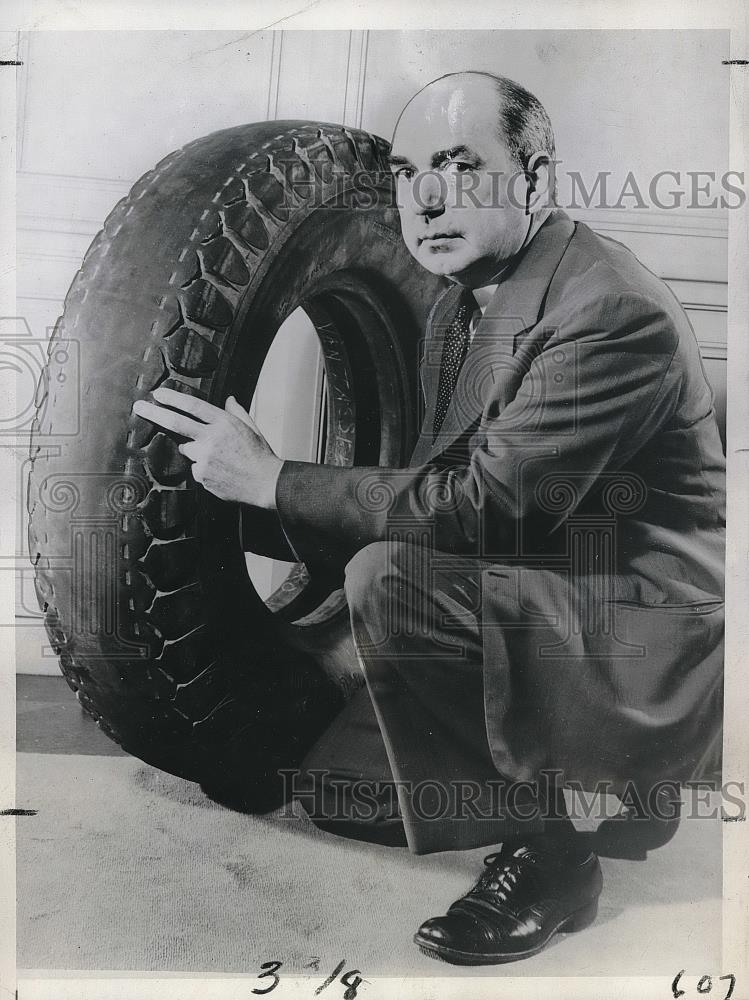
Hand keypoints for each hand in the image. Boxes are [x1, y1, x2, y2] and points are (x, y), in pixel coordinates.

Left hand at [132, 387, 282, 509]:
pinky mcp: (202, 476)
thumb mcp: (251, 428)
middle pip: (176, 423)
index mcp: (225, 423)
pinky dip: (204, 468)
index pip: (193, 406)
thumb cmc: (260, 456)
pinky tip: (220, 472)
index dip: (173, 398)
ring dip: (196, 450)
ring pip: (188, 449)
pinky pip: (196, 468)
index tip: (157, 393)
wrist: (265, 483)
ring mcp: (205, 458)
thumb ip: (237, 413)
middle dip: (154, 413)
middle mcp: (212, 438)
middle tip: (138, 407)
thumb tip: (229, 399)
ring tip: (219, 458)